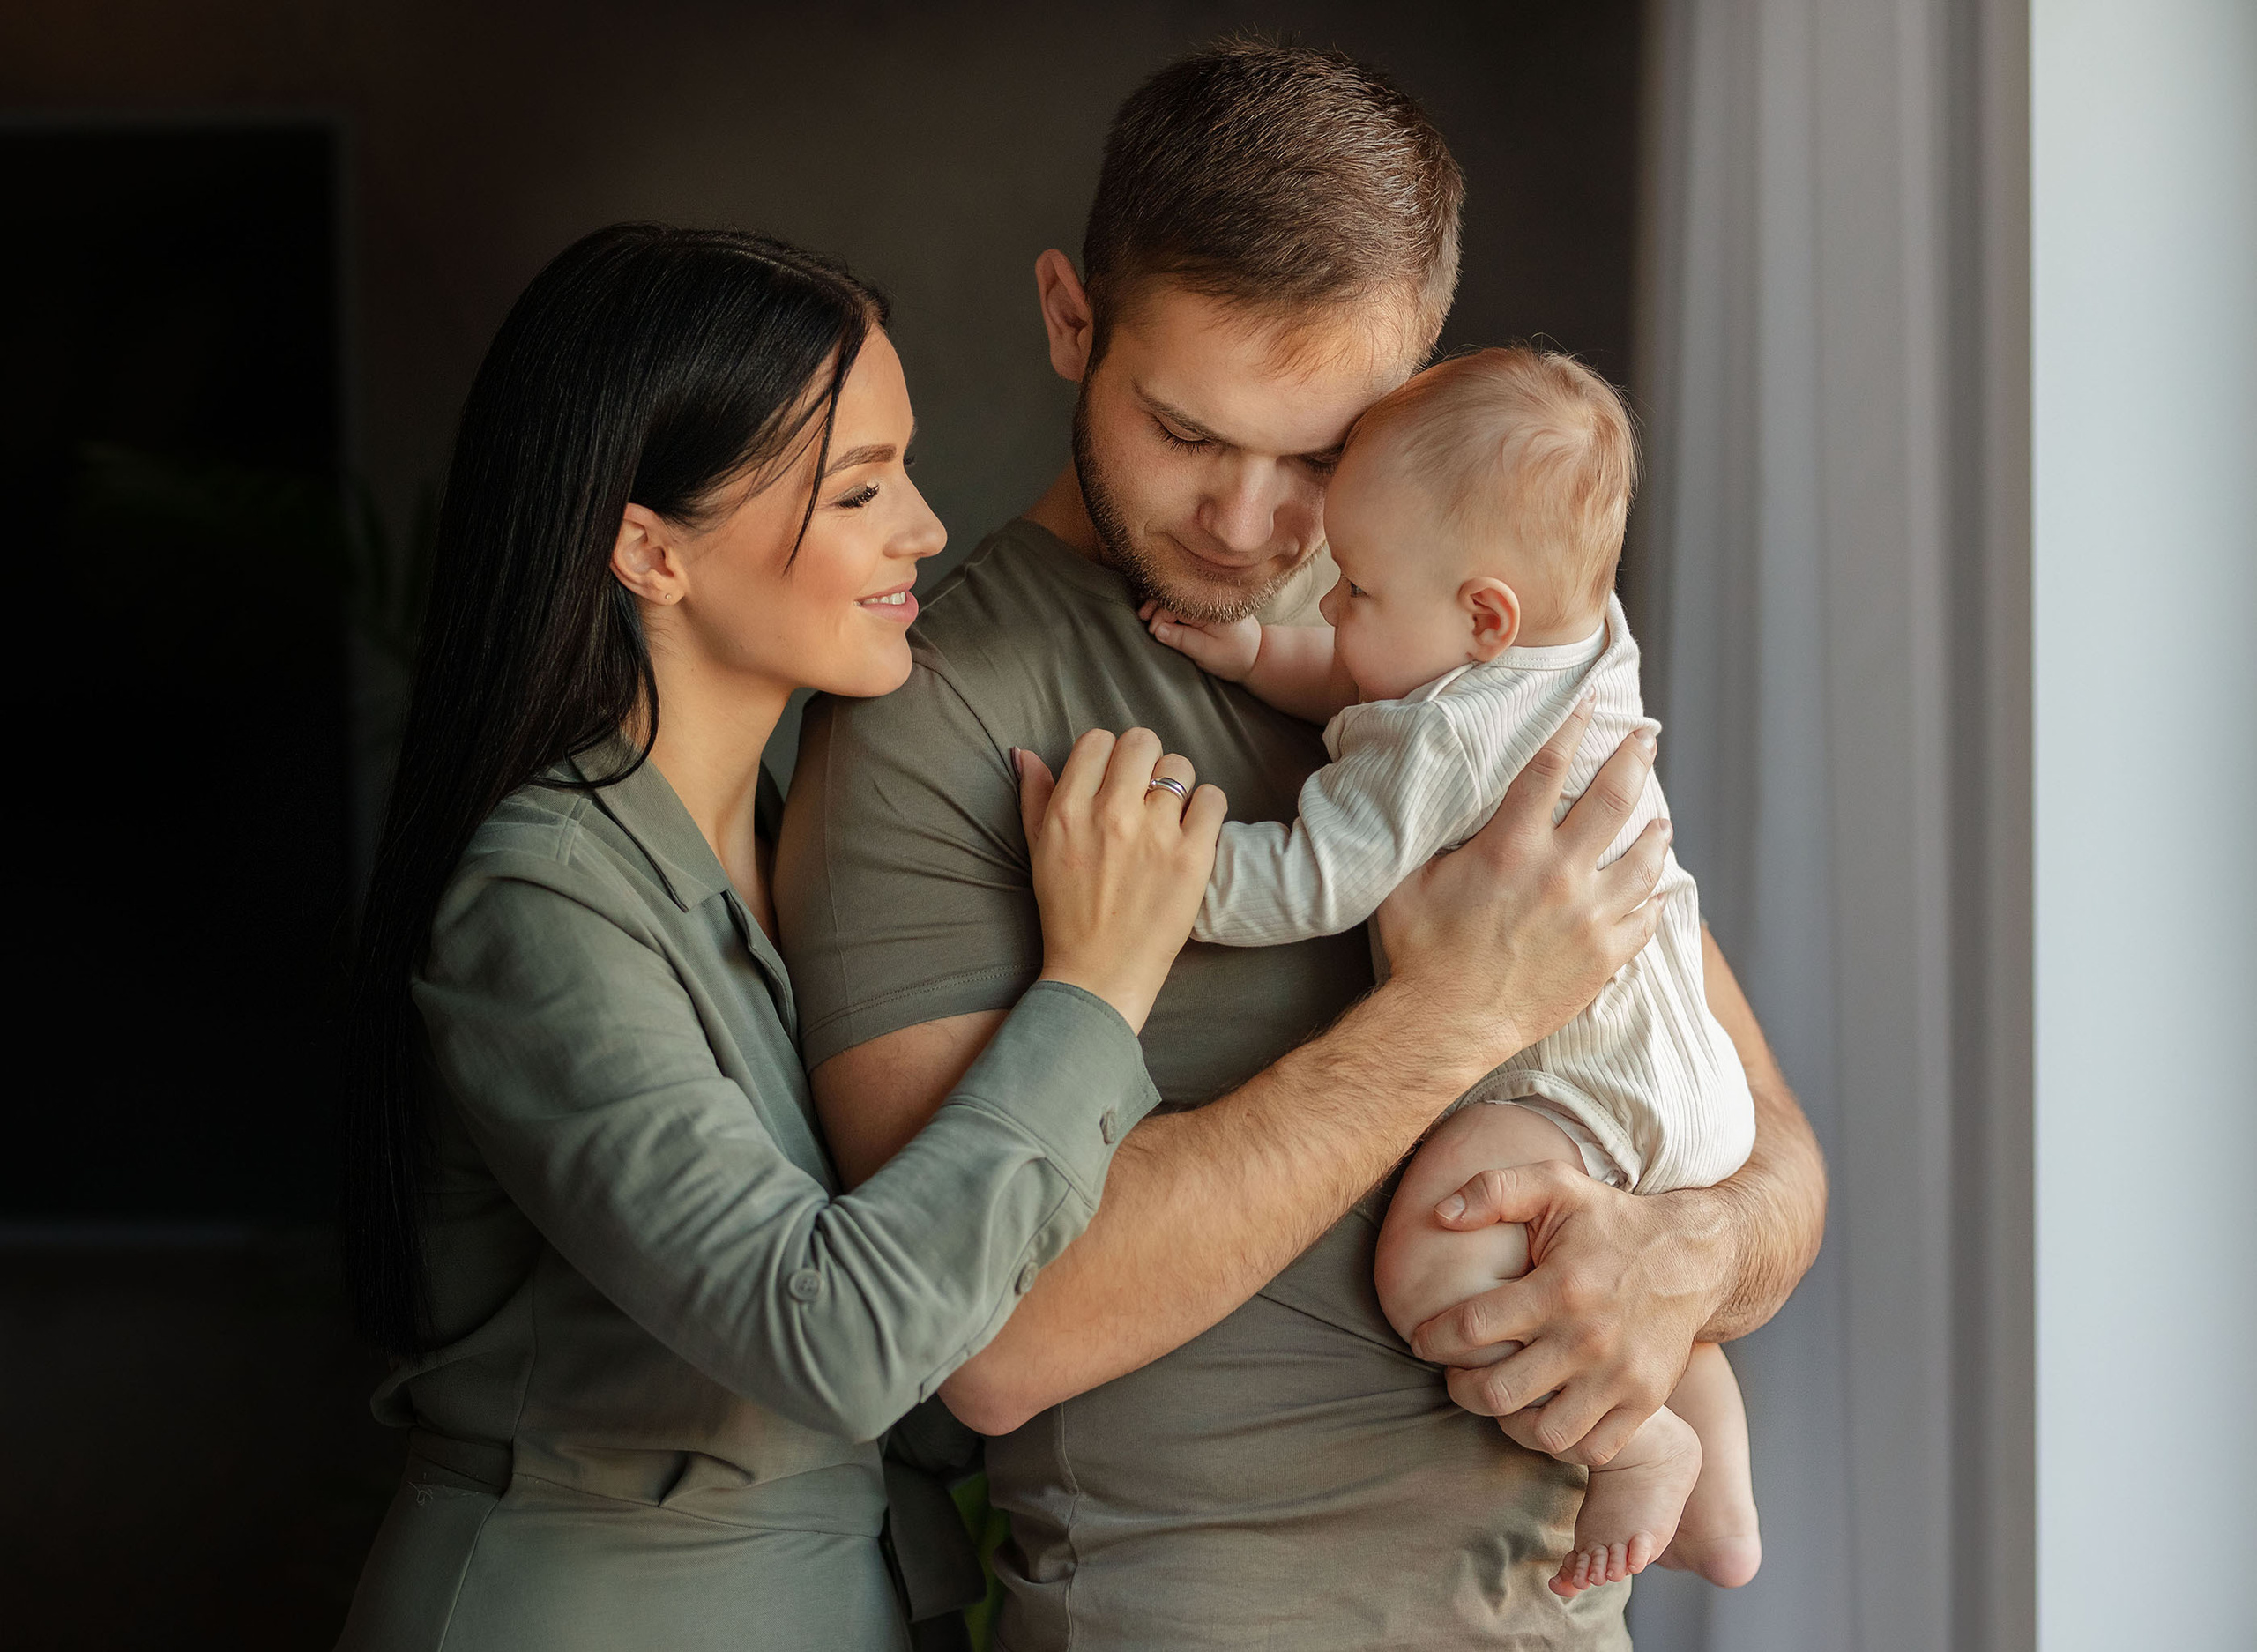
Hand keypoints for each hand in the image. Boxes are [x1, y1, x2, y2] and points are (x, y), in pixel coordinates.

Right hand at [1018, 728, 1226, 1033]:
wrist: (1100, 973)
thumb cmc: (1067, 914)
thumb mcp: (1038, 851)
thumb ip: (1034, 796)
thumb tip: (1025, 752)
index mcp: (1068, 811)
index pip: (1097, 740)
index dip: (1109, 755)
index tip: (1114, 779)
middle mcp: (1110, 815)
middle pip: (1141, 742)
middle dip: (1145, 761)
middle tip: (1146, 791)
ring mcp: (1154, 835)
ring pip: (1180, 766)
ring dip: (1178, 785)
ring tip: (1171, 815)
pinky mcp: (1192, 857)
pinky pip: (1213, 799)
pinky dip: (1207, 809)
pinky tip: (1194, 830)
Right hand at [1141, 599, 1261, 680]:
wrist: (1257, 655)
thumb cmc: (1234, 656)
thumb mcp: (1206, 652)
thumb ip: (1182, 639)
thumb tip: (1156, 629)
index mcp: (1210, 605)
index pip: (1176, 603)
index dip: (1159, 615)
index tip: (1152, 631)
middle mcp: (1210, 596)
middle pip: (1175, 594)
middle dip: (1156, 605)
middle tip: (1142, 617)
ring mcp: (1209, 598)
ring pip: (1178, 594)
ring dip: (1161, 603)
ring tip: (1147, 614)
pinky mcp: (1206, 603)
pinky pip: (1184, 598)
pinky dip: (1170, 603)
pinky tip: (1160, 610)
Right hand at [1374, 694, 1671, 1074]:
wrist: (1446, 1023)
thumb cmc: (1419, 951)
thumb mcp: (1410, 879)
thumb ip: (1435, 837)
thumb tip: (1441, 803)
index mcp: (1512, 846)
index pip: (1549, 767)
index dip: (1572, 728)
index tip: (1589, 704)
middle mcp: (1560, 873)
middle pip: (1613, 799)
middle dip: (1634, 760)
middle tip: (1646, 739)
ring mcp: (1589, 916)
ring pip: (1643, 860)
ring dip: (1654, 832)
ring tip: (1660, 819)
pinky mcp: (1603, 956)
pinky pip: (1646, 920)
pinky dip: (1657, 901)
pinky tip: (1662, 892)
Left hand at [1408, 1170, 1732, 1467]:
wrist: (1695, 1255)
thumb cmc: (1612, 1221)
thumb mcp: (1556, 1185)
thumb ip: (1494, 1190)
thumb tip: (1440, 1214)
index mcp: (1560, 1288)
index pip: (1472, 1329)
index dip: (1433, 1339)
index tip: (1422, 1339)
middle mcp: (1590, 1338)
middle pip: (1498, 1392)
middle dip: (1460, 1388)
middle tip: (1454, 1373)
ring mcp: (1620, 1377)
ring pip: (1543, 1434)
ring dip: (1507, 1422)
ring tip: (1498, 1397)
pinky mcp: (1645, 1402)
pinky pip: (1591, 1449)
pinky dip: (1559, 1443)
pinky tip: (1543, 1414)